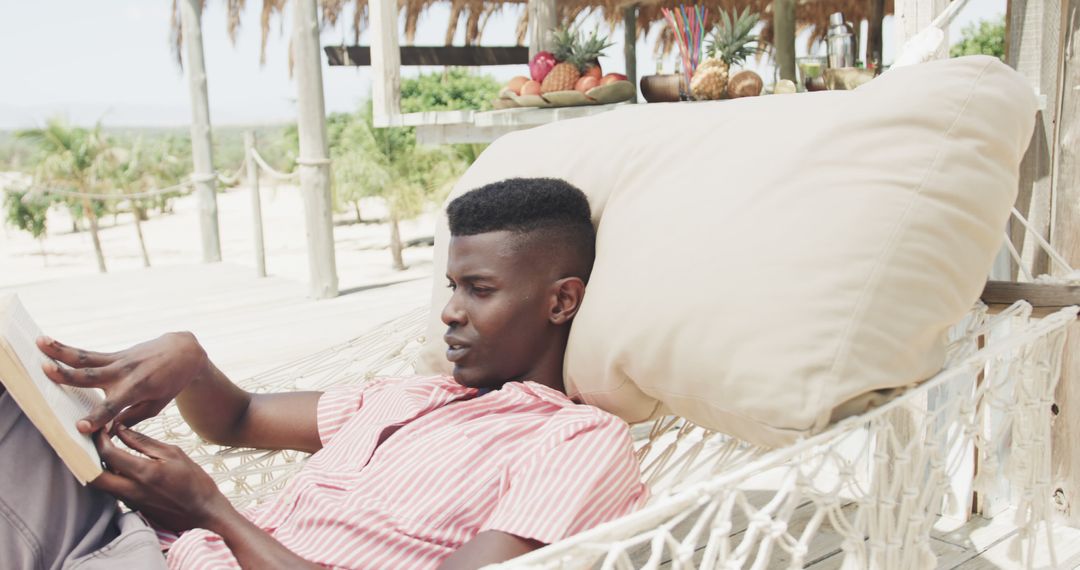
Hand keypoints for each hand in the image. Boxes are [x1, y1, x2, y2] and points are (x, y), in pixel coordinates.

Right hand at [37, 333, 207, 433]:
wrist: (184, 352)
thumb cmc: (171, 382)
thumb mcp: (157, 405)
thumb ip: (130, 418)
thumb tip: (107, 432)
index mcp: (138, 389)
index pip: (113, 407)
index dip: (97, 418)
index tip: (80, 428)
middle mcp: (124, 373)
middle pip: (92, 376)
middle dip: (68, 377)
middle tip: (46, 373)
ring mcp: (118, 361)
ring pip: (85, 358)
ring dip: (60, 352)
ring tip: (39, 344)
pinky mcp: (115, 355)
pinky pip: (88, 354)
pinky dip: (67, 350)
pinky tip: (47, 344)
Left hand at [91, 425, 231, 533]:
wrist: (204, 513)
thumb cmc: (194, 482)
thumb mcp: (174, 454)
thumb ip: (144, 442)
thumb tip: (121, 430)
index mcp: (144, 473)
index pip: (108, 454)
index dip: (100, 439)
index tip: (102, 429)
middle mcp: (132, 490)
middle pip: (93, 476)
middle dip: (87, 457)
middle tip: (94, 442)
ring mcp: (130, 501)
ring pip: (100, 485)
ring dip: (97, 467)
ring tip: (104, 450)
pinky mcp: (132, 508)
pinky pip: (112, 490)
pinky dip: (109, 476)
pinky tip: (117, 465)